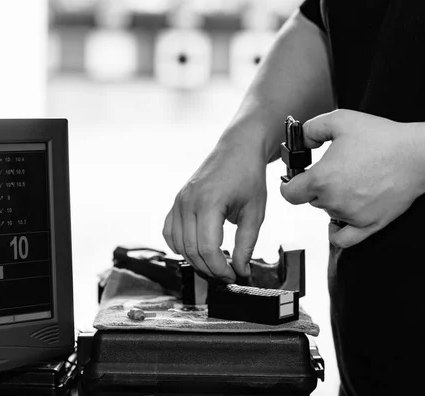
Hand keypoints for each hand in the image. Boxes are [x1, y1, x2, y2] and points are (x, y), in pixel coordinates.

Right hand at [163, 143, 266, 282]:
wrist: (237, 149)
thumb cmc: (248, 176)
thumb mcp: (255, 212)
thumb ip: (247, 244)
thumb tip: (241, 271)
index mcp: (209, 201)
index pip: (207, 248)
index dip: (220, 268)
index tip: (233, 276)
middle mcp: (188, 201)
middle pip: (192, 250)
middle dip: (210, 268)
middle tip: (227, 274)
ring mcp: (179, 200)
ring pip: (179, 244)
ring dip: (196, 260)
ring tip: (215, 264)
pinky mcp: (177, 201)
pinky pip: (169, 231)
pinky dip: (179, 246)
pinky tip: (195, 250)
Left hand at [280, 109, 424, 247]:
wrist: (418, 155)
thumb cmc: (381, 137)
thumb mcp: (340, 120)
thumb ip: (311, 129)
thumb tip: (301, 142)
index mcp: (321, 180)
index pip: (289, 193)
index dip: (289, 184)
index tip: (295, 178)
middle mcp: (332, 202)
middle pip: (311, 200)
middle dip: (317, 187)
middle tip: (336, 170)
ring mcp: (350, 217)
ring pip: (328, 213)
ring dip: (332, 201)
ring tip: (352, 181)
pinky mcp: (369, 225)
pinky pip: (343, 239)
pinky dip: (337, 232)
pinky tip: (338, 221)